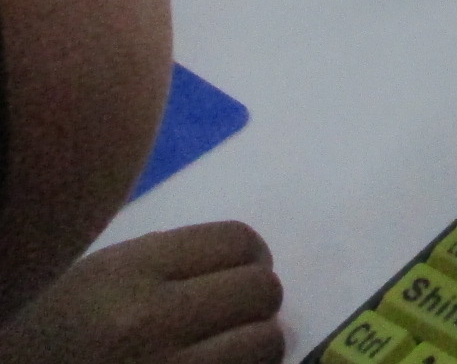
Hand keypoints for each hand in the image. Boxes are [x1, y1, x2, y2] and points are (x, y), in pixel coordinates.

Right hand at [0, 223, 282, 363]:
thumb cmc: (59, 333)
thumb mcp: (99, 278)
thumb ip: (168, 261)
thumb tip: (245, 260)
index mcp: (128, 272)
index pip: (237, 241)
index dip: (252, 256)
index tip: (244, 272)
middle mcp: (148, 318)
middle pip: (261, 289)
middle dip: (257, 300)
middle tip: (238, 314)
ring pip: (266, 341)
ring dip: (257, 343)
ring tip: (231, 348)